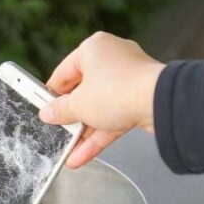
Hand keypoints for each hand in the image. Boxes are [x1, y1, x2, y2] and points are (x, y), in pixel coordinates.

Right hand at [39, 32, 164, 168]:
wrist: (159, 103)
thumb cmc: (119, 90)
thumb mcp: (78, 104)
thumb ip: (60, 110)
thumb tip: (48, 113)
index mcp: (94, 49)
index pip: (64, 72)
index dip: (52, 93)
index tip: (44, 108)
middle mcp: (112, 60)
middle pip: (83, 91)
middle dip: (70, 117)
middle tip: (57, 130)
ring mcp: (128, 81)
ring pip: (99, 108)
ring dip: (84, 132)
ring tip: (68, 150)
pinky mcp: (138, 100)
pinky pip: (113, 118)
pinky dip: (98, 136)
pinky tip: (82, 155)